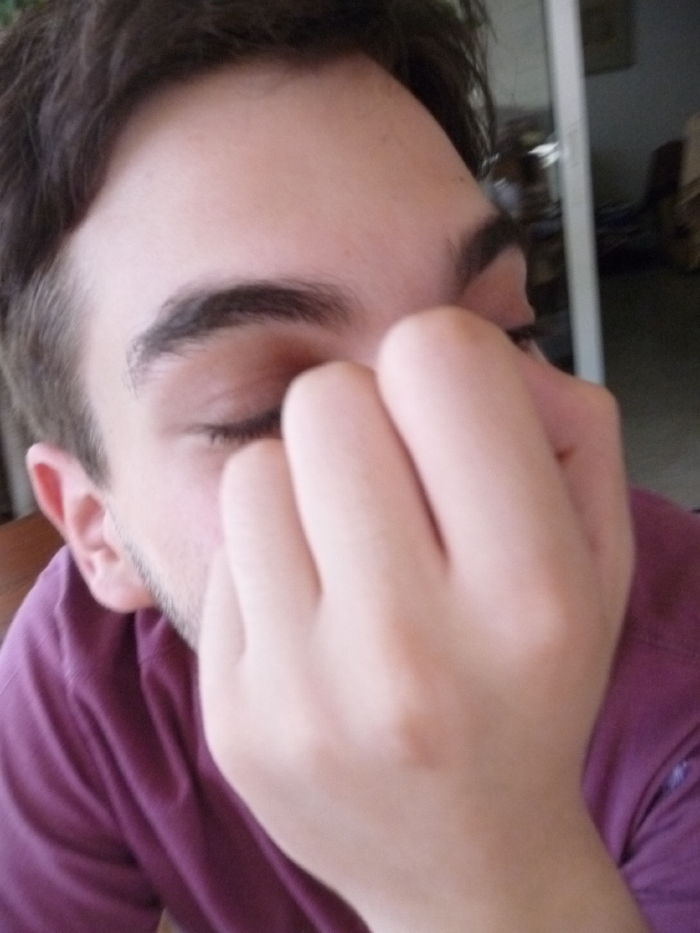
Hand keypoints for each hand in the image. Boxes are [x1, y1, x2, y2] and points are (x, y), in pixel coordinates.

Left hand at [198, 308, 642, 930]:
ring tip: (350, 553)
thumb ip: (569, 425)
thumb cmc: (537, 688)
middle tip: (393, 485)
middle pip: (326, 399)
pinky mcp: (234, 719)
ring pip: (257, 467)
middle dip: (363, 418)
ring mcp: (306, 691)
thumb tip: (477, 352)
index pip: (435, 361)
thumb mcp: (601, 556)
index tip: (445, 414)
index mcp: (529, 593)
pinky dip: (271, 561)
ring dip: (304, 488)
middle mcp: (410, 647)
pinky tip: (315, 618)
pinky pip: (224, 553)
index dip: (442, 362)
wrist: (465, 860)